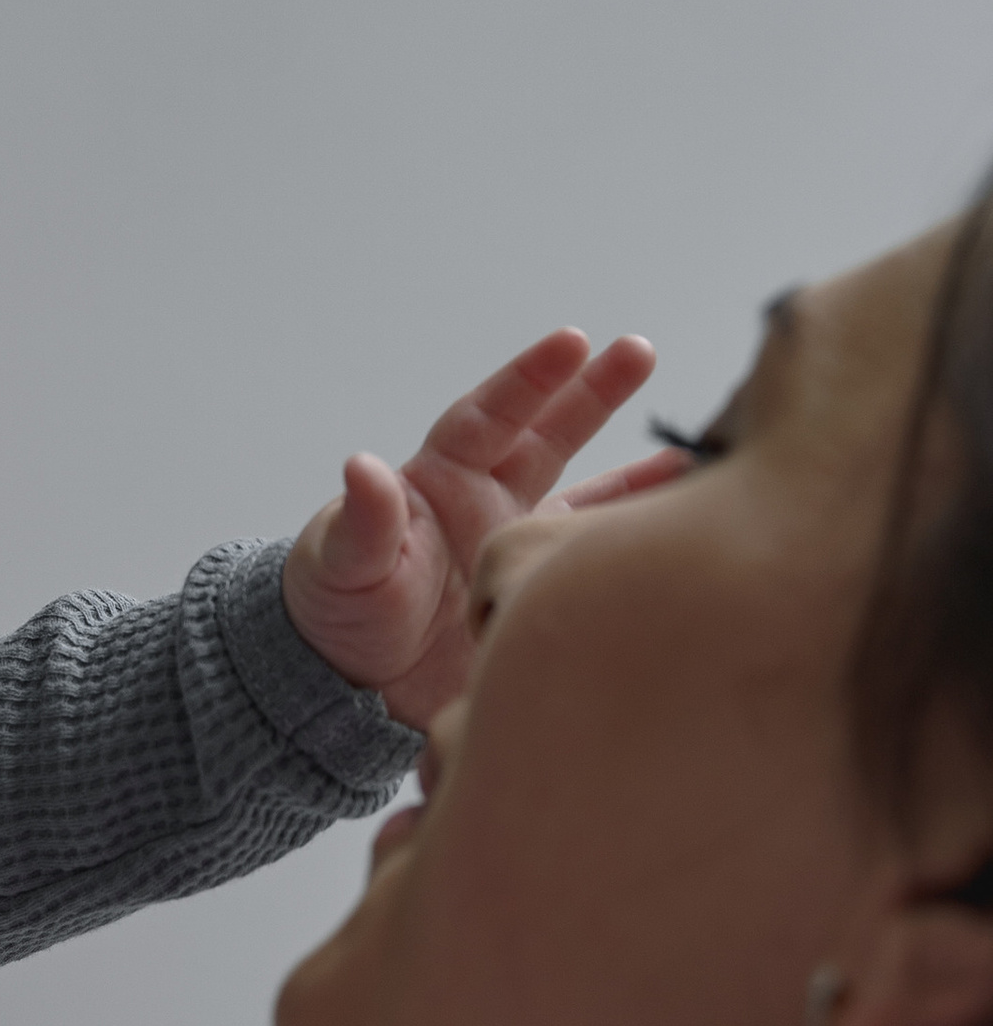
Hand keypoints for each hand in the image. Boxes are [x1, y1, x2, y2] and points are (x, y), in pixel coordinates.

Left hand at [283, 326, 656, 726]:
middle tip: (640, 351)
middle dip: (592, 394)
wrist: (346, 683)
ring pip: (582, 495)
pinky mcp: (530, 591)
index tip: (574, 342)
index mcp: (438, 481)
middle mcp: (483, 502)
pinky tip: (673, 530)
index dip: (531, 381)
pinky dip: (627, 542)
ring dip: (632, 474)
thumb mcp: (341, 564)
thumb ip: (362, 520)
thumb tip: (362, 467)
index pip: (490, 417)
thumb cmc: (331, 610)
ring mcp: (512, 543)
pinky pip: (586, 557)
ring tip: (693, 453)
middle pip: (546, 435)